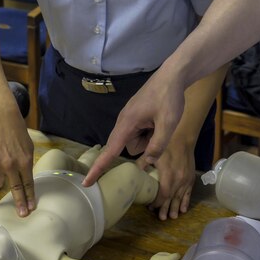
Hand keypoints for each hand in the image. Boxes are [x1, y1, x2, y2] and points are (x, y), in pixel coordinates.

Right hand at [0, 107, 34, 216]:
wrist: (2, 117)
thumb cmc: (17, 131)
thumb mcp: (29, 147)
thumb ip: (27, 164)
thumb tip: (26, 180)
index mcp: (25, 161)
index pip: (28, 184)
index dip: (30, 198)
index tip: (31, 209)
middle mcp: (11, 164)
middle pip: (16, 189)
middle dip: (20, 203)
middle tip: (23, 215)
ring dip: (0, 180)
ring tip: (1, 168)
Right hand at [83, 69, 185, 185]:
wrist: (172, 76)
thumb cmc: (168, 98)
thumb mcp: (168, 124)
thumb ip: (157, 146)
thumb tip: (147, 162)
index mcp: (127, 124)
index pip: (110, 151)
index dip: (99, 168)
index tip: (87, 183)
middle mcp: (124, 122)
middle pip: (129, 146)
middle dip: (144, 144)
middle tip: (159, 129)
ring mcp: (130, 119)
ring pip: (137, 141)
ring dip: (149, 138)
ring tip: (161, 122)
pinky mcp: (136, 117)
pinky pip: (140, 133)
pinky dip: (150, 131)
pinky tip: (159, 119)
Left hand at [150, 141, 195, 220]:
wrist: (183, 139)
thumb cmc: (165, 146)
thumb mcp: (151, 154)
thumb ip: (142, 164)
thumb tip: (130, 172)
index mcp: (168, 174)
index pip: (163, 194)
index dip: (157, 202)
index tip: (151, 207)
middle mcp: (178, 179)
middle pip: (171, 198)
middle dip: (165, 208)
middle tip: (161, 218)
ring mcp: (185, 180)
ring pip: (180, 198)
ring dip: (175, 208)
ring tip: (171, 217)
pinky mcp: (191, 179)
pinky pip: (188, 193)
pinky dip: (185, 202)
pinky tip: (182, 210)